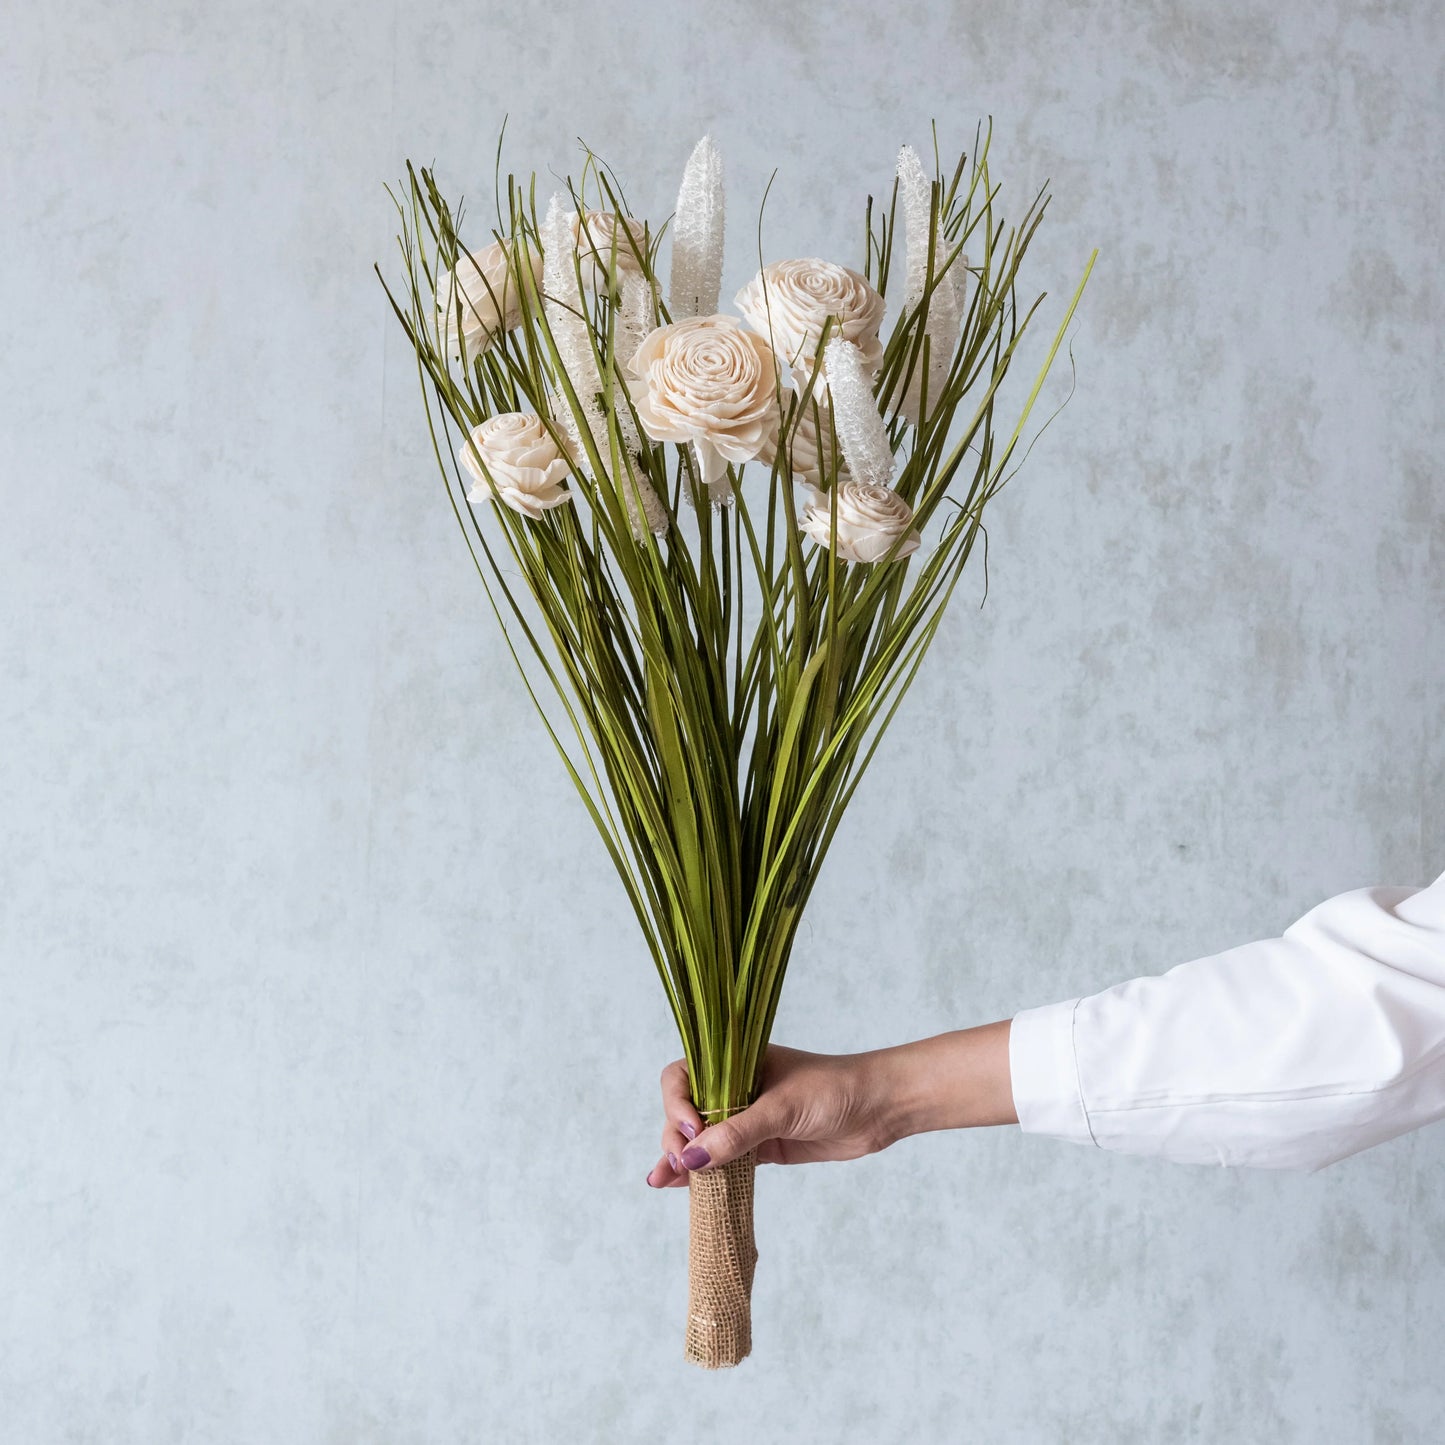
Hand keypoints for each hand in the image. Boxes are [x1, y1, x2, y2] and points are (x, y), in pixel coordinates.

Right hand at [645, 1022, 1015, 1187]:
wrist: (880, 1108)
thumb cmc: (834, 1089)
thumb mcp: (782, 1108)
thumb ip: (737, 1133)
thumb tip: (692, 1158)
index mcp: (734, 1062)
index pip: (684, 1076)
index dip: (676, 1102)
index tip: (689, 1128)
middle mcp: (735, 1088)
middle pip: (685, 1111)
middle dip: (674, 1136)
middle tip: (680, 1162)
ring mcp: (747, 1119)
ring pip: (701, 1139)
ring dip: (681, 1159)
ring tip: (660, 1181)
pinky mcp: (762, 1147)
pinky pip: (723, 1160)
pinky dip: (704, 1173)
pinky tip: (681, 1187)